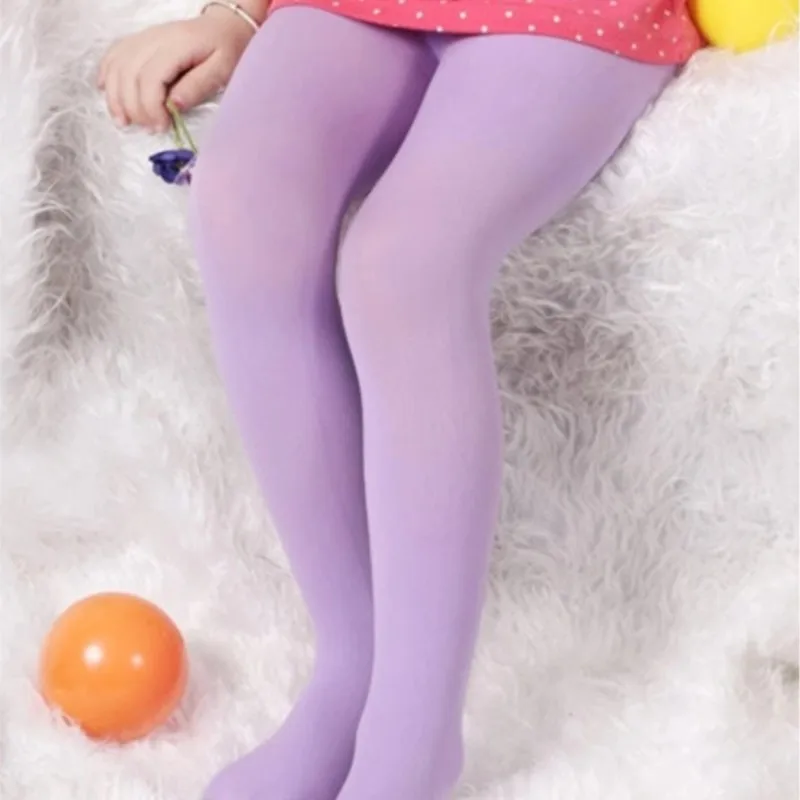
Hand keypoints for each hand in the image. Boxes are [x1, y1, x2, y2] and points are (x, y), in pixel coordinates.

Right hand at [97, 9, 255, 131]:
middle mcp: (153, 38)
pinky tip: (105, 91)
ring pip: (116, 66)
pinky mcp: (138, 41)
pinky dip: (106, 74)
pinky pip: (113, 55)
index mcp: (176, 46)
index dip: (151, 107)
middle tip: (148, 128)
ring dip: (115, 97)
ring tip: (123, 121)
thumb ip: (198, 86)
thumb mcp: (222, 70)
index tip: (162, 127)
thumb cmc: (226, 51)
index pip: (150, 78)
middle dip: (134, 108)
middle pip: (129, 75)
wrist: (223, 27)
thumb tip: (175, 105)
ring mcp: (142, 38)